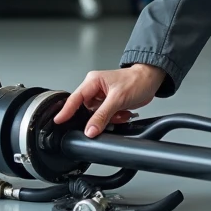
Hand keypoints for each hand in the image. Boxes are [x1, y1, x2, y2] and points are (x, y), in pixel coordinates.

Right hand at [53, 64, 167, 137]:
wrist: (151, 80)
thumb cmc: (136, 81)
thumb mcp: (118, 99)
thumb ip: (102, 115)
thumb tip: (90, 130)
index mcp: (92, 82)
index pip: (75, 99)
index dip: (66, 111)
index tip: (58, 121)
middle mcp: (95, 89)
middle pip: (86, 111)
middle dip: (97, 118)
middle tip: (109, 117)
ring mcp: (103, 97)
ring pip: (97, 117)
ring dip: (109, 119)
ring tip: (120, 113)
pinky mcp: (110, 104)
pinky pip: (106, 118)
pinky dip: (115, 119)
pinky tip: (123, 113)